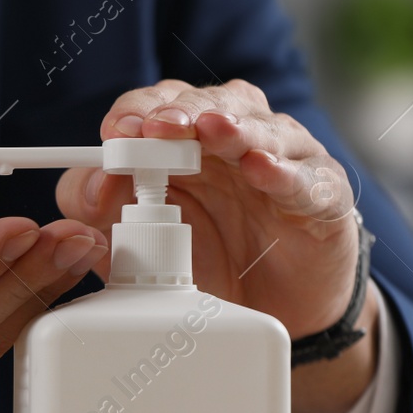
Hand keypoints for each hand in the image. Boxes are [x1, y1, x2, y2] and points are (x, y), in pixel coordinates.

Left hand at [54, 79, 378, 412]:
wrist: (268, 309)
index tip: (116, 131)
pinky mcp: (323, 195)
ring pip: (262, 128)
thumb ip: (97, 207)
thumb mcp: (131, 237)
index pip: (159, 105)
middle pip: (210, 103)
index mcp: (185, 140)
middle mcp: (235, 138)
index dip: (136, 112)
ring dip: (233, 127)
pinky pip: (306, 178)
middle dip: (182, 111)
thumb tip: (89, 181)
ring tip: (210, 129)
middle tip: (159, 126)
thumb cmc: (201, 259)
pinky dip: (283, 172)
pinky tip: (261, 168)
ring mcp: (284, 160)